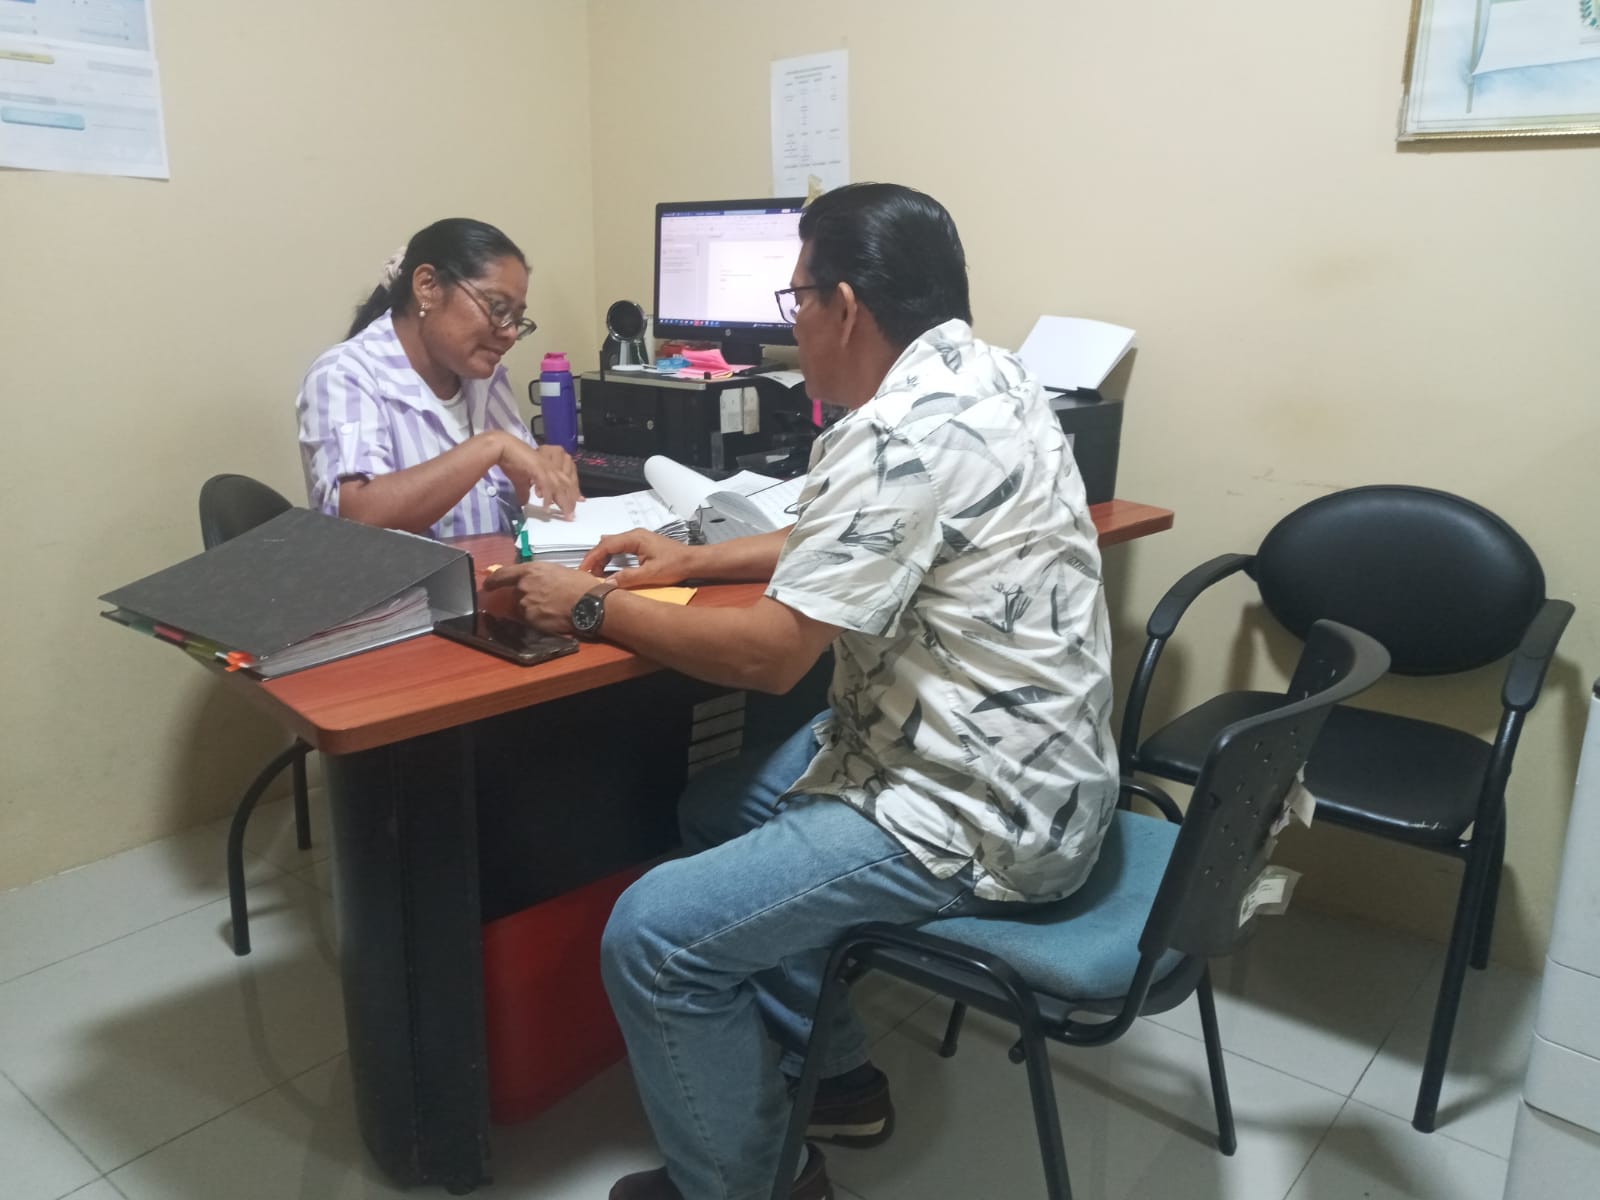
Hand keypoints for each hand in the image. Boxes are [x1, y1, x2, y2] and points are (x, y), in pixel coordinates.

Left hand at [482, 562, 595, 632]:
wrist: (589, 603)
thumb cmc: (579, 584)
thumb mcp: (557, 571)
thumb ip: (539, 576)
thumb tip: (533, 581)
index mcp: (529, 570)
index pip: (502, 575)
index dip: (492, 581)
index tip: (487, 585)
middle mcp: (523, 586)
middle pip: (515, 594)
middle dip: (525, 596)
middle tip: (543, 598)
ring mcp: (526, 605)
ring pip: (523, 608)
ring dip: (533, 608)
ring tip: (552, 608)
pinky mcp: (532, 620)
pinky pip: (530, 620)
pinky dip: (539, 619)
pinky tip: (553, 616)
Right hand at [497, 436, 580, 515]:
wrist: (503, 447)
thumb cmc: (512, 461)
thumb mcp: (521, 480)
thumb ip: (525, 491)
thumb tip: (523, 501)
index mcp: (551, 466)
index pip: (568, 479)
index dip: (574, 491)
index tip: (579, 501)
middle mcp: (552, 465)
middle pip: (567, 484)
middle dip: (570, 501)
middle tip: (572, 515)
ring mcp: (546, 466)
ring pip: (559, 486)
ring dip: (563, 502)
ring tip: (565, 515)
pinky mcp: (538, 468)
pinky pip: (546, 485)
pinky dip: (548, 498)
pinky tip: (547, 508)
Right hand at [578, 528, 699, 586]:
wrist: (692, 561)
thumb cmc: (674, 565)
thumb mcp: (650, 574)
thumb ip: (628, 578)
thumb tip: (606, 583)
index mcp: (634, 538)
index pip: (606, 545)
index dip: (592, 558)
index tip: (582, 570)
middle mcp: (634, 535)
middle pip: (606, 543)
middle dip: (595, 558)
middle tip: (587, 574)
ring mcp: (637, 538)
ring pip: (612, 545)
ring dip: (602, 558)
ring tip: (596, 573)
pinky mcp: (641, 544)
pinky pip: (620, 548)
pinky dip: (611, 557)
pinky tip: (608, 567)